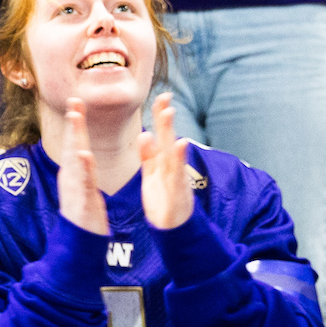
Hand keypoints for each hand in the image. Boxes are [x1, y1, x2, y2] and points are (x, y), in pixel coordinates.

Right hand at [54, 100, 109, 234]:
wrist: (79, 245)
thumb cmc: (84, 216)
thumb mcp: (82, 188)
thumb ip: (81, 170)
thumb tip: (79, 153)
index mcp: (74, 174)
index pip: (75, 144)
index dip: (75, 124)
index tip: (76, 102)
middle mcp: (71, 179)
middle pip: (72, 147)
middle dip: (74, 125)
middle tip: (74, 103)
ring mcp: (74, 191)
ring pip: (75, 163)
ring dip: (76, 142)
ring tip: (77, 121)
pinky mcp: (82, 204)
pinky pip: (83, 185)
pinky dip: (83, 170)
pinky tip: (85, 156)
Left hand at [136, 94, 192, 229]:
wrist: (173, 231)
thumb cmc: (163, 201)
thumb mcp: (153, 176)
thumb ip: (149, 156)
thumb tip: (145, 135)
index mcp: (163, 163)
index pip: (161, 135)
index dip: (160, 116)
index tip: (160, 96)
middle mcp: (171, 168)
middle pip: (167, 139)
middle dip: (165, 118)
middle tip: (164, 96)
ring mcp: (176, 179)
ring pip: (172, 153)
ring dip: (171, 132)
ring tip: (169, 112)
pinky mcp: (177, 193)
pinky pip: (177, 175)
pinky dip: (179, 161)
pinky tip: (180, 144)